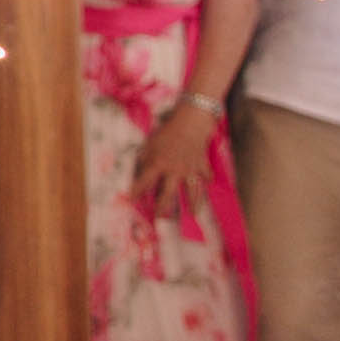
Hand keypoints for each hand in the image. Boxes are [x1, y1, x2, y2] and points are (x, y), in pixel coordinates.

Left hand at [133, 102, 219, 220]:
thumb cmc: (167, 131)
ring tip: (193, 214)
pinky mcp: (202, 165)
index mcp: (158, 164)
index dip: (136, 192)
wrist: (191, 122)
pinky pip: (205, 176)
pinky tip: (207, 185)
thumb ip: (144, 158)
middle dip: (163, 207)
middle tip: (160, 218)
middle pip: (168, 194)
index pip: (144, 182)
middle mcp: (175, 171)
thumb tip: (138, 169)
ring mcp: (191, 170)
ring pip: (192, 192)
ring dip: (193, 203)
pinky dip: (207, 180)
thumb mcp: (150, 143)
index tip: (131, 200)